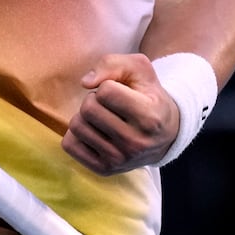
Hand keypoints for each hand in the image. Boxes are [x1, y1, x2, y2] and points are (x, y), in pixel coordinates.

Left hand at [61, 53, 178, 175]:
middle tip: (108, 105)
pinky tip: (94, 132)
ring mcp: (119, 160)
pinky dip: (77, 134)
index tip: (120, 92)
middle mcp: (135, 143)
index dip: (107, 86)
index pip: (105, 91)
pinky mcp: (104, 170)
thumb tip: (85, 82)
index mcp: (148, 116)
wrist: (165, 135)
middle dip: (94, 99)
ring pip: (77, 126)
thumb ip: (113, 64)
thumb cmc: (148, 96)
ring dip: (85, 116)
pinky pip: (69, 145)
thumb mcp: (140, 69)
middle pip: (88, 109)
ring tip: (102, 118)